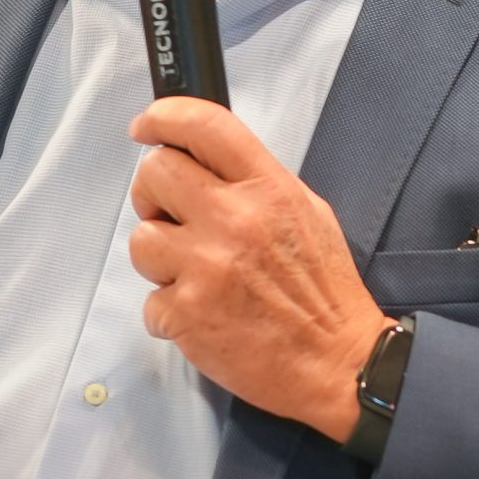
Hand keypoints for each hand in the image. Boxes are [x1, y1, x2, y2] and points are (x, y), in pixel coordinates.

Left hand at [127, 97, 387, 442]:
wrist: (337, 362)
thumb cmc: (324, 291)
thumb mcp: (307, 212)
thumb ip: (257, 182)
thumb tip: (207, 161)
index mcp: (268, 189)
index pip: (205, 126)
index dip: (165, 116)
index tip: (146, 126)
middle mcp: (234, 220)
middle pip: (155, 172)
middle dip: (155, 194)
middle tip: (173, 216)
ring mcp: (207, 267)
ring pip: (142, 238)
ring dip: (160, 258)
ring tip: (196, 275)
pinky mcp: (187, 314)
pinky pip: (150, 301)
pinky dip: (171, 311)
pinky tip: (204, 315)